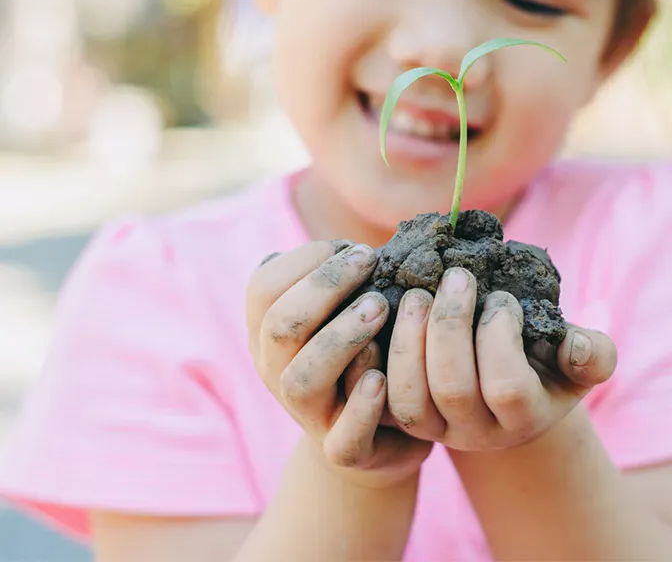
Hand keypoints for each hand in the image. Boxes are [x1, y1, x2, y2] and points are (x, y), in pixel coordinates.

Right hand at [245, 242, 431, 486]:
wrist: (374, 434)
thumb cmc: (359, 352)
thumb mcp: (339, 311)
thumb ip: (340, 280)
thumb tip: (355, 247)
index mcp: (269, 333)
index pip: (262, 288)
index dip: (303, 259)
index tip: (349, 245)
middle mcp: (278, 372)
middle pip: (279, 326)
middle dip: (325, 286)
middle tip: (370, 261)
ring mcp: (307, 415)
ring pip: (303, 379)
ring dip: (342, 336)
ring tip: (380, 307)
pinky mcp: (342, 451)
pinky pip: (343, 437)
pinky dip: (362, 405)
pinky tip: (383, 377)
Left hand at [386, 267, 616, 451]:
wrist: (503, 386)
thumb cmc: (541, 362)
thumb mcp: (575, 359)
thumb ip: (592, 354)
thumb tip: (575, 346)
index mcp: (522, 416)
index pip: (506, 386)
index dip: (499, 335)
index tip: (501, 297)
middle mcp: (475, 432)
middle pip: (452, 387)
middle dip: (450, 324)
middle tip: (456, 276)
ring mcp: (434, 428)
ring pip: (409, 396)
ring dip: (408, 337)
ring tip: (417, 293)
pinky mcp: (401, 416)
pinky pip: (379, 395)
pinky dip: (377, 355)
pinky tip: (386, 314)